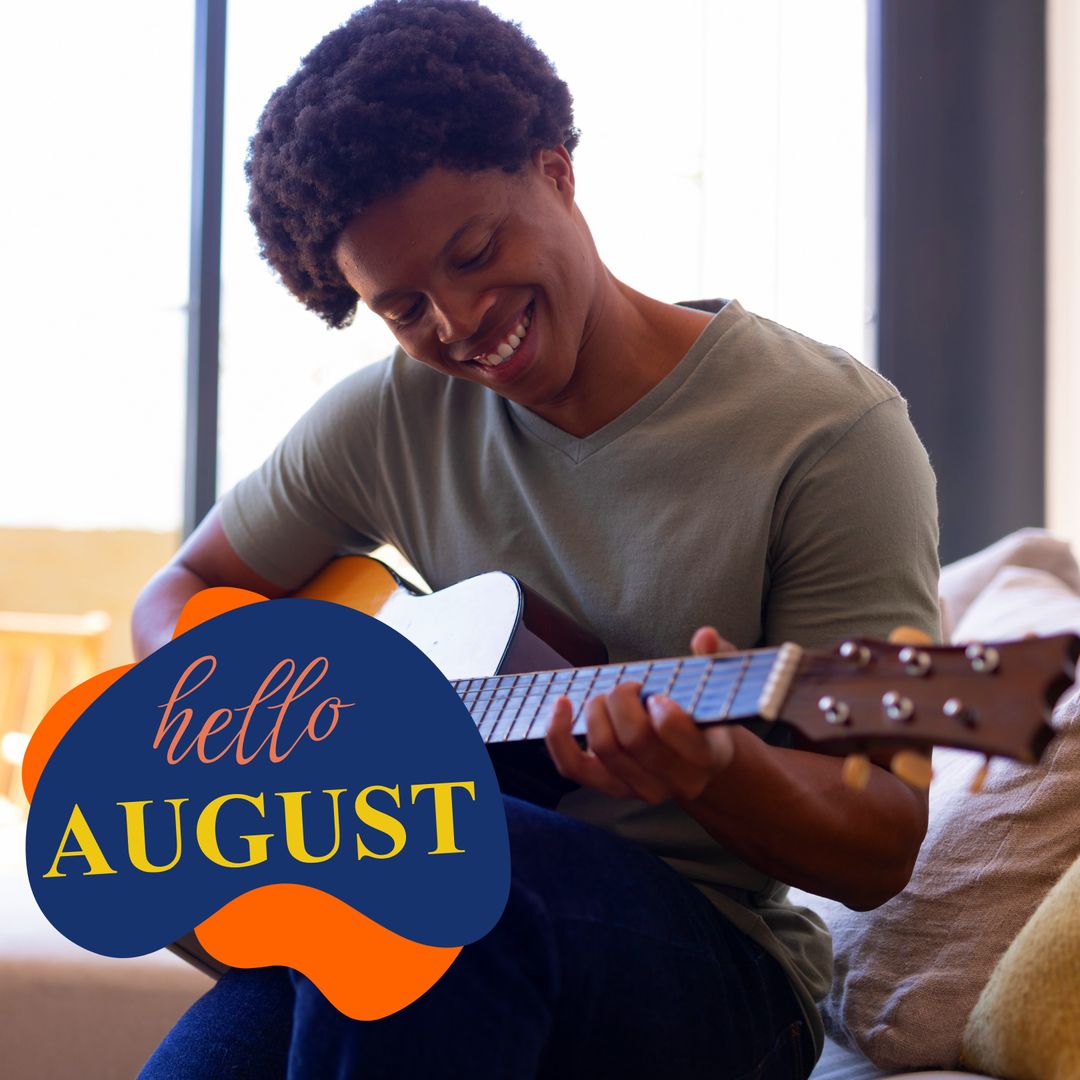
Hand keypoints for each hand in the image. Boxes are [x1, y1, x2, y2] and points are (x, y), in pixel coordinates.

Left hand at [545, 627, 738, 803]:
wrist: (699, 759)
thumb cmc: (706, 713)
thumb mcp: (719, 684)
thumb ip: (717, 657)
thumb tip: (704, 636)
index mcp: (708, 755)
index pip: (687, 742)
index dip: (667, 716)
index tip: (658, 695)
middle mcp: (676, 780)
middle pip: (636, 740)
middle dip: (623, 701)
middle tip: (629, 686)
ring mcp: (641, 788)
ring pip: (604, 749)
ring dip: (597, 710)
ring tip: (608, 696)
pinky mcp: (610, 787)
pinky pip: (572, 766)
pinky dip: (559, 735)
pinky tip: (562, 705)